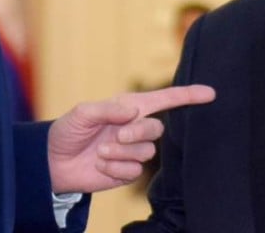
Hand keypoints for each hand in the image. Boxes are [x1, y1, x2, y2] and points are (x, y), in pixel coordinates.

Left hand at [47, 84, 214, 193]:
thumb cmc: (68, 131)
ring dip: (122, 152)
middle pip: (157, 129)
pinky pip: (134, 171)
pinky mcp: (126, 172)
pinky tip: (101, 165)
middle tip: (116, 135)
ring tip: (100, 152)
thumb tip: (133, 112)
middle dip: (138, 132)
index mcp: (129, 108)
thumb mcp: (83, 113)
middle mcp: (135, 128)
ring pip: (146, 152)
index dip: (188, 96)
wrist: (53, 162)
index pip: (165, 100)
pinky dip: (115, 168)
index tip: (211, 93)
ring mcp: (132, 151)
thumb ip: (108, 109)